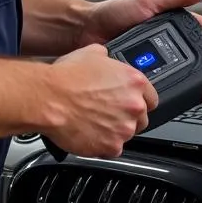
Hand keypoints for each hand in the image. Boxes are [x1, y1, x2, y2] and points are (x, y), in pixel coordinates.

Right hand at [41, 43, 159, 157]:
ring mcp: (124, 128)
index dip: (140, 101)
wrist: (49, 98)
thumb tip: (106, 59)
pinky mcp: (111, 146)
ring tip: (94, 123)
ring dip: (114, 131)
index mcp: (134, 82)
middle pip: (142, 119)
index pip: (152, 98)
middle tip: (108, 114)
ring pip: (126, 134)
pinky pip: (112, 149)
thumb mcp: (92, 53)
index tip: (130, 104)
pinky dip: (102, 145)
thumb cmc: (66, 77)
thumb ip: (108, 59)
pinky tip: (89, 134)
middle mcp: (134, 105)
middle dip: (127, 117)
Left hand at [78, 0, 201, 102]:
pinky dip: (190, 92)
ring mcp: (165, 60)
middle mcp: (174, 43)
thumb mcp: (151, 0)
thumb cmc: (115, 12)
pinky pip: (177, 86)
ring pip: (196, 74)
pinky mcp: (153, 76)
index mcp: (177, 22)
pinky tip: (197, 96)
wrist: (87, 32)